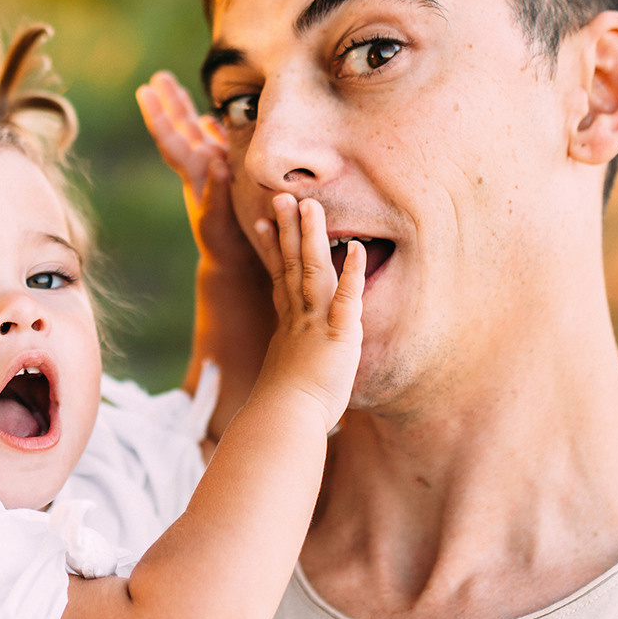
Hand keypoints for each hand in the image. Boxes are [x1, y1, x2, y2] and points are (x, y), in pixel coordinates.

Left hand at [136, 71, 258, 276]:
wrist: (235, 260)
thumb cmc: (226, 244)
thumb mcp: (220, 222)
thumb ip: (217, 194)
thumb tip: (216, 164)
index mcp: (194, 173)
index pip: (171, 140)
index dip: (158, 116)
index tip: (144, 92)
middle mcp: (200, 165)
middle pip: (180, 127)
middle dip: (169, 101)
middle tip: (156, 78)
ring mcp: (213, 168)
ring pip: (198, 131)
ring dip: (185, 107)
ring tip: (172, 85)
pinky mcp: (229, 173)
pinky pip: (220, 143)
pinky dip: (216, 127)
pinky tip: (213, 116)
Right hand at [245, 194, 363, 431]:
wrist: (284, 421)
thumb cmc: (285, 411)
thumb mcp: (286, 380)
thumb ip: (289, 365)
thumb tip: (283, 374)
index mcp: (289, 326)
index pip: (279, 278)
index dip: (272, 249)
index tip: (261, 223)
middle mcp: (299, 318)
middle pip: (292, 264)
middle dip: (287, 229)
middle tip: (282, 197)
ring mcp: (316, 324)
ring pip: (313, 272)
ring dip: (313, 237)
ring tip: (311, 206)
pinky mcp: (336, 337)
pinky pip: (345, 300)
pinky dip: (351, 274)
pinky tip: (357, 250)